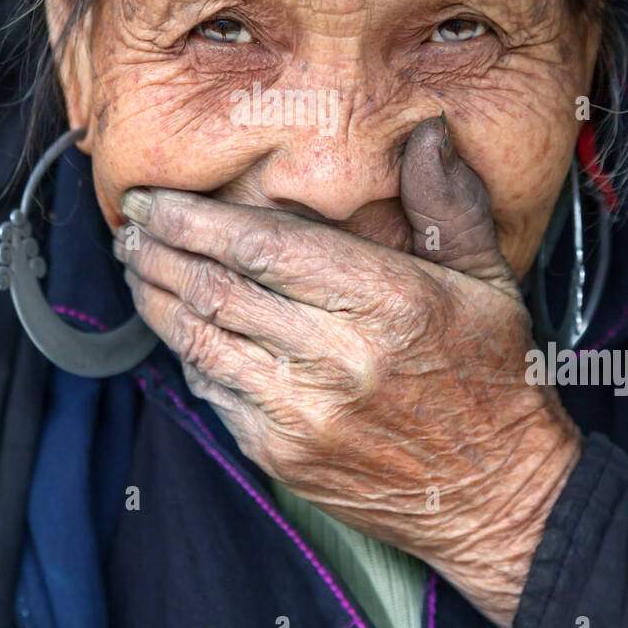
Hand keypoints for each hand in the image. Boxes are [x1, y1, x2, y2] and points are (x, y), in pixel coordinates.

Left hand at [114, 115, 581, 627]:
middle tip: (131, 222)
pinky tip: (174, 324)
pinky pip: (211, 391)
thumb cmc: (492, 379)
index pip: (263, 247)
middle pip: (215, 288)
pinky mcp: (281, 455)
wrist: (496, 497)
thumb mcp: (488, 280)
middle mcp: (338, 358)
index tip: (155, 196)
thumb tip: (427, 130)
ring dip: (154, 296)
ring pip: (198, 339)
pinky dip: (185, 351)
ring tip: (135, 263)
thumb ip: (446, 201)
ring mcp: (302, 414)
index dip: (194, 218)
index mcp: (387, 302)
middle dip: (157, 249)